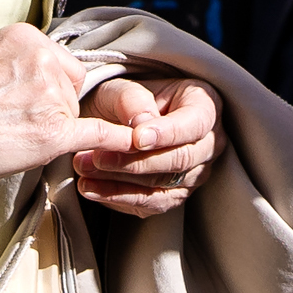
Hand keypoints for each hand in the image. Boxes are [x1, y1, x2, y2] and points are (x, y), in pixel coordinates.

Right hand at [0, 24, 139, 186]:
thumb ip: (22, 64)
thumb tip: (49, 83)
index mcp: (25, 37)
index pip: (59, 62)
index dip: (45, 87)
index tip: (20, 100)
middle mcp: (43, 58)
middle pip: (71, 87)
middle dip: (52, 107)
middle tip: (9, 119)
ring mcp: (50, 95)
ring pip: (72, 114)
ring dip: (51, 128)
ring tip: (7, 132)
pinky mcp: (53, 131)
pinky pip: (96, 133)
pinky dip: (115, 139)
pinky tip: (131, 143)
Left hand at [73, 76, 220, 217]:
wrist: (115, 120)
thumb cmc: (125, 100)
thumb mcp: (123, 87)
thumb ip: (132, 100)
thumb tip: (142, 125)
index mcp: (205, 107)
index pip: (195, 124)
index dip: (167, 133)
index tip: (137, 138)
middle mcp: (208, 144)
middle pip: (181, 160)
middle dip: (136, 161)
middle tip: (98, 156)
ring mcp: (194, 175)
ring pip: (164, 186)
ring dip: (121, 181)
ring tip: (84, 169)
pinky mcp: (173, 196)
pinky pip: (150, 204)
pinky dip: (117, 198)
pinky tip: (90, 188)